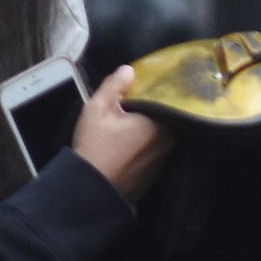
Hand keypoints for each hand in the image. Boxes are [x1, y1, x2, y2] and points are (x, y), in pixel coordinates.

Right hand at [71, 64, 175, 196]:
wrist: (91, 189)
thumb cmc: (94, 148)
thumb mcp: (97, 109)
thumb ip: (114, 86)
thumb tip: (129, 70)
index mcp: (159, 123)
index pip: (165, 98)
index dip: (152, 91)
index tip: (139, 88)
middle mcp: (168, 142)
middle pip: (165, 117)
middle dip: (151, 110)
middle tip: (131, 106)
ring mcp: (164, 160)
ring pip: (162, 135)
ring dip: (149, 128)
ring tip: (128, 125)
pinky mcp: (157, 173)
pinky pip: (156, 151)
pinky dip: (146, 146)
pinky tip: (129, 145)